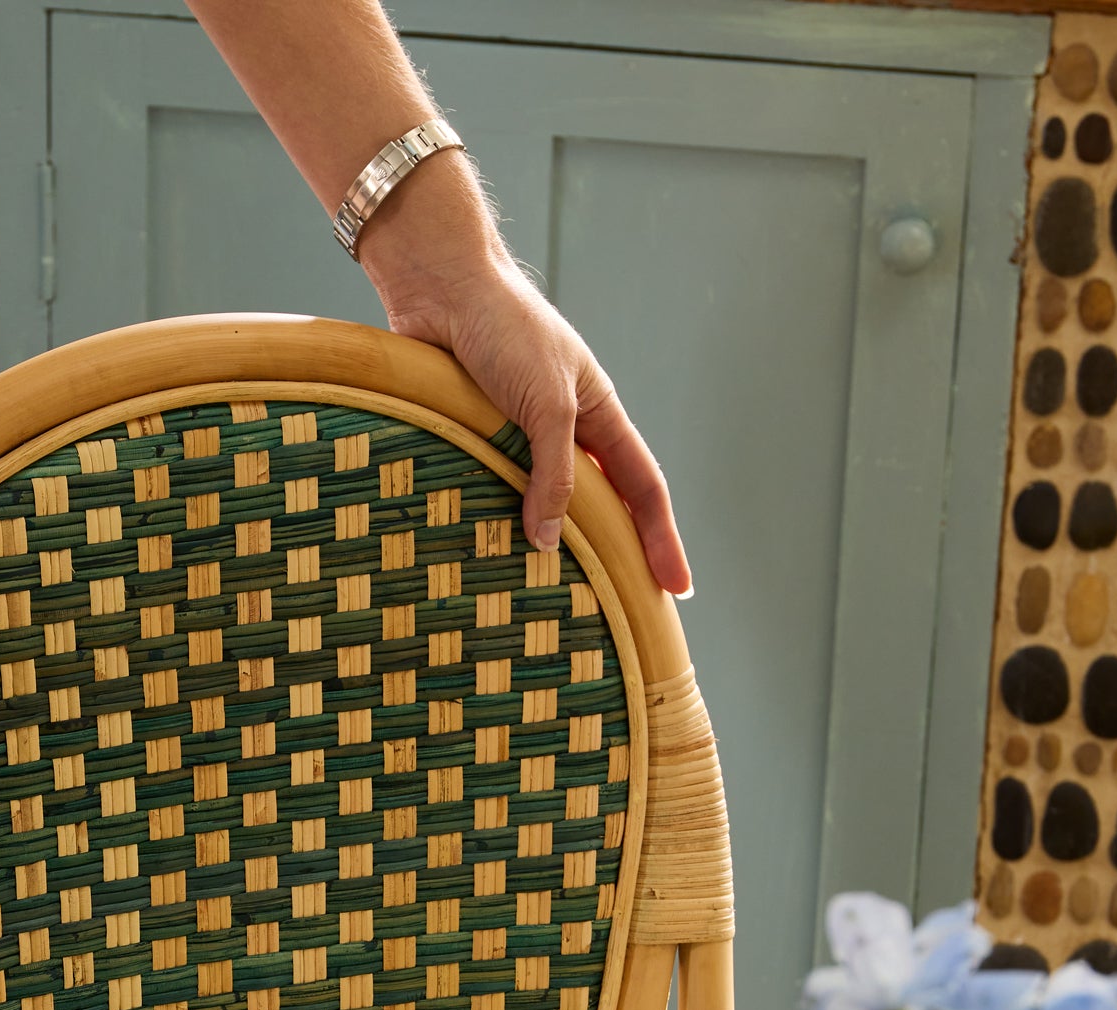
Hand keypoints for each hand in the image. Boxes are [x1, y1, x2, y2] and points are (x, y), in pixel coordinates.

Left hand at [364, 167, 690, 596]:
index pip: (643, 489)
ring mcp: (519, 437)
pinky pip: (491, 495)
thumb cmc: (504, 330)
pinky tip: (488, 563)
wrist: (440, 289)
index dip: (661, 540)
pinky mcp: (476, 441)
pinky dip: (492, 528)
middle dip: (612, 556)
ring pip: (542, 505)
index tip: (676, 589)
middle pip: (599, 505)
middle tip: (620, 613)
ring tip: (554, 603)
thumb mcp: (546, 404)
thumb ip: (554, 472)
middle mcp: (565, 431)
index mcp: (599, 414)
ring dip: (548, 548)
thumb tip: (551, 541)